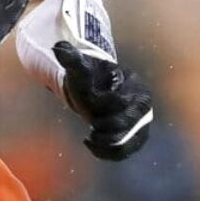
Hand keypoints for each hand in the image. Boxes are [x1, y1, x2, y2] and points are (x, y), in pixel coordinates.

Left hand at [54, 41, 152, 160]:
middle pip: (125, 125)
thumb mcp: (80, 67)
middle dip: (104, 125)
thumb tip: (57, 48)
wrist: (97, 89)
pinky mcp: (135, 137)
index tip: (89, 103)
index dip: (101, 105)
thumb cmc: (89, 77)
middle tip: (91, 123)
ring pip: (128, 143)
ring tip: (91, 136)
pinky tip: (91, 144)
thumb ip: (71, 59)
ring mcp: (141, 123)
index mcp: (134, 85)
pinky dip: (108, 153)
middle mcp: (142, 105)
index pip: (119, 102)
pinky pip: (125, 152)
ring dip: (107, 143)